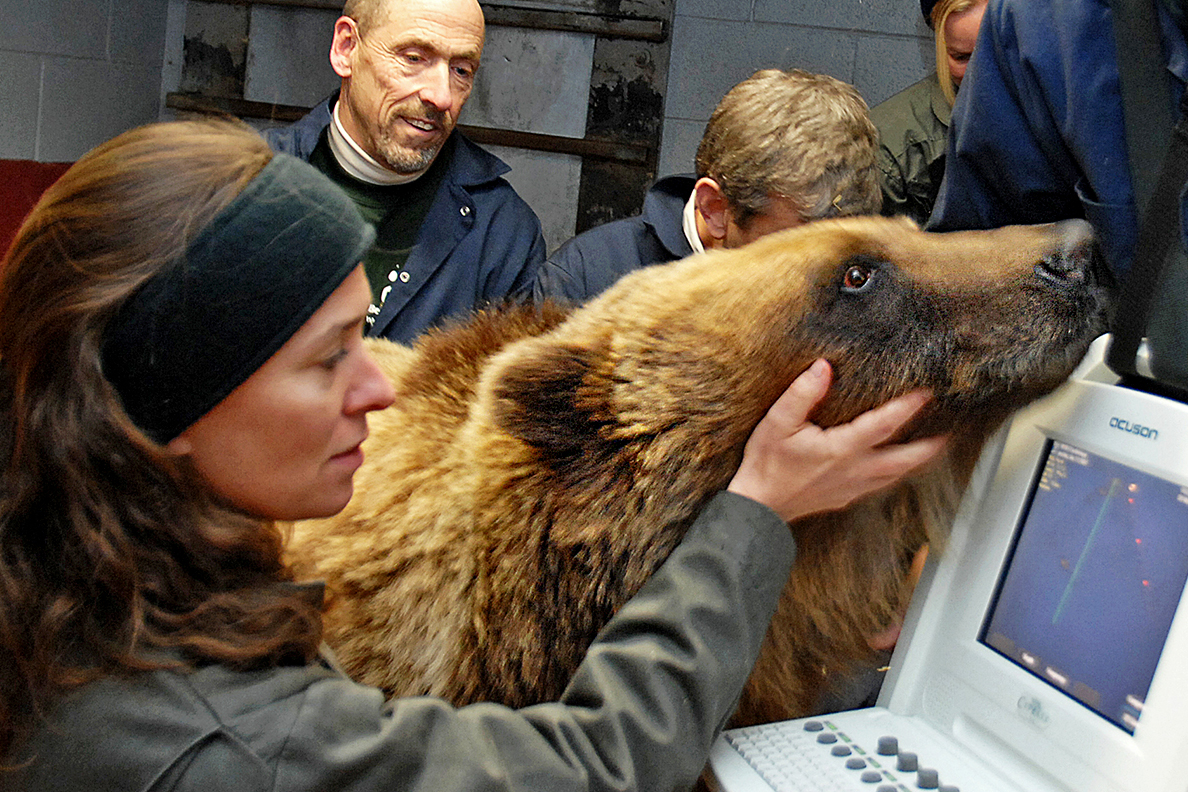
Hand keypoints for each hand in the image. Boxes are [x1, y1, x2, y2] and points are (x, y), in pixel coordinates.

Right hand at [727, 359, 946, 522]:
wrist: (758, 508)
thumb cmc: (766, 465)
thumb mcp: (777, 423)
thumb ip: (802, 394)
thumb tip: (823, 368)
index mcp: (841, 449)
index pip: (883, 425)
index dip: (906, 408)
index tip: (926, 394)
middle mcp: (853, 471)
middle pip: (903, 459)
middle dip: (928, 446)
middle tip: (950, 433)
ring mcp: (851, 487)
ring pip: (895, 475)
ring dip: (916, 462)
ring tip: (932, 449)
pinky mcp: (844, 497)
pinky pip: (879, 485)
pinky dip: (894, 474)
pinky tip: (894, 469)